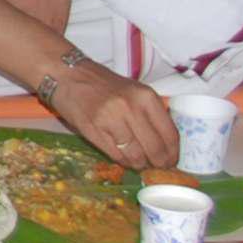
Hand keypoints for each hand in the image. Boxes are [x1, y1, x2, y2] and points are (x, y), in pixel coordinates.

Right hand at [42, 58, 176, 168]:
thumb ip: (150, 112)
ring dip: (140, 164)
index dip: (173, 153)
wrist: (68, 75)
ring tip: (140, 163)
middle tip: (158, 167)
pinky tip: (124, 157)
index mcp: (145, 97)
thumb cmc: (103, 84)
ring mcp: (112, 120)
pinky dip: (123, 161)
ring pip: (136, 156)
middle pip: (155, 148)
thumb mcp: (134, 91)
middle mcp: (131, 108)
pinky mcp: (94, 131)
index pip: (169, 134)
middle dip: (159, 163)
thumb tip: (167, 143)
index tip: (173, 161)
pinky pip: (116, 155)